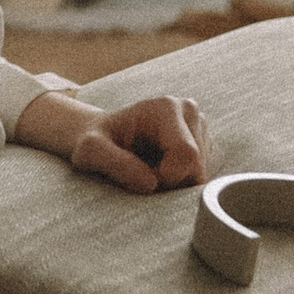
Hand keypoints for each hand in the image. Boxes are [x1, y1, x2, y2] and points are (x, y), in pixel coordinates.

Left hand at [15, 85, 206, 190]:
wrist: (101, 137)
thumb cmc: (94, 142)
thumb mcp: (90, 150)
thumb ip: (115, 163)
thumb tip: (151, 184)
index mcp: (167, 107)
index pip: (187, 155)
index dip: (166, 178)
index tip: (140, 178)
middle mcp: (190, 112)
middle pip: (197, 168)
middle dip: (171, 184)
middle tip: (141, 175)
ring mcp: (200, 128)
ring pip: (200, 176)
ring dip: (175, 185)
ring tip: (148, 171)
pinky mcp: (203, 145)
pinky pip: (199, 178)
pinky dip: (180, 184)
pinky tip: (160, 171)